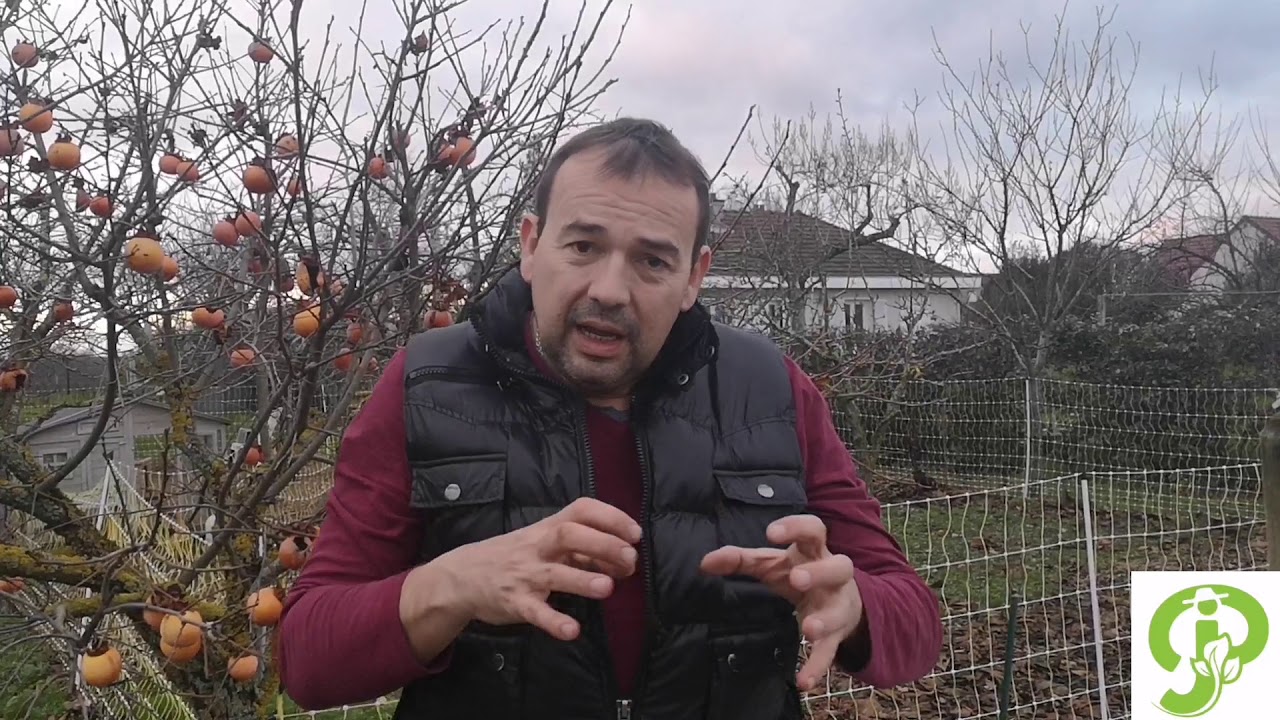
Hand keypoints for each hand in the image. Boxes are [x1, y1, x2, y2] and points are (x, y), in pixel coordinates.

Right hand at [433, 497, 641, 640]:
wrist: (463, 575)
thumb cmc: (517, 557)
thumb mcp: (546, 544)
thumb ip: (583, 550)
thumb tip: (626, 560)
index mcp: (549, 528)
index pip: (581, 510)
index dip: (610, 517)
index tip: (635, 533)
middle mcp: (538, 546)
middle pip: (569, 536)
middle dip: (602, 544)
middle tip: (630, 559)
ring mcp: (525, 574)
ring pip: (554, 574)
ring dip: (582, 580)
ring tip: (607, 588)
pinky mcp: (514, 602)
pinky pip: (534, 611)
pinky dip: (553, 621)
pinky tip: (572, 630)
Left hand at [700, 515, 863, 690]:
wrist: (842, 602)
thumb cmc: (798, 574)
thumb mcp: (771, 564)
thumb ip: (740, 560)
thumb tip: (705, 562)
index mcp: (814, 551)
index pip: (813, 530)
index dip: (796, 527)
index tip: (771, 533)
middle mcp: (834, 575)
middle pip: (839, 566)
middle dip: (819, 572)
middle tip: (797, 578)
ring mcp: (838, 605)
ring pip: (839, 610)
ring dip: (825, 619)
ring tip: (808, 627)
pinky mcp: (838, 635)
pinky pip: (830, 651)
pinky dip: (817, 666)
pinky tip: (803, 680)